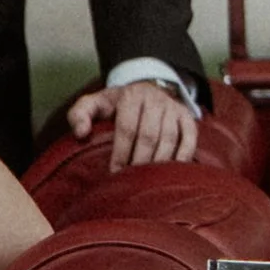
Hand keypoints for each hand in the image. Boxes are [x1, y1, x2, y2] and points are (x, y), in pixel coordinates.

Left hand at [66, 79, 201, 168]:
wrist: (145, 87)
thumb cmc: (115, 104)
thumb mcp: (94, 103)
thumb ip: (79, 114)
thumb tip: (80, 134)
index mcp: (131, 95)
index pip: (126, 128)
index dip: (121, 153)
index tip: (115, 173)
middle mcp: (155, 99)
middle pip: (148, 136)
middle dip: (139, 161)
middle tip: (131, 181)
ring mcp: (173, 108)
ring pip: (169, 139)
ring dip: (158, 162)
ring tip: (149, 181)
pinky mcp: (187, 117)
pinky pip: (190, 139)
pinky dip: (183, 156)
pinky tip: (172, 172)